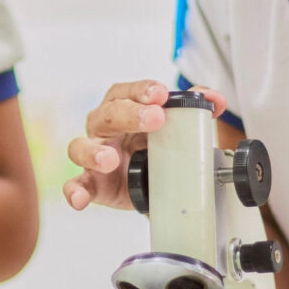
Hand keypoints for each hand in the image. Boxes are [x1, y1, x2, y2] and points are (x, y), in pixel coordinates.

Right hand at [63, 81, 226, 210]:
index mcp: (122, 108)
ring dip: (94, 152)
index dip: (141, 90)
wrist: (146, 182)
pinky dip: (74, 191)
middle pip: (107, 115)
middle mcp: (104, 129)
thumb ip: (191, 111)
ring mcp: (93, 156)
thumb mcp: (172, 127)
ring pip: (80, 147)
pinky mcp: (92, 183)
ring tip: (110, 159)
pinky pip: (75, 185)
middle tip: (154, 118)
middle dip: (129, 114)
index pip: (125, 92)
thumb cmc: (151, 146)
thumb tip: (214, 100)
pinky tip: (80, 198)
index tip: (160, 94)